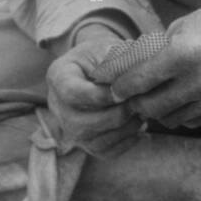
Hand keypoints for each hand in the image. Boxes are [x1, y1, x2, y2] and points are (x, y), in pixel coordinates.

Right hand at [46, 28, 142, 156]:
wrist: (99, 68)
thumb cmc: (104, 55)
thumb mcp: (106, 48)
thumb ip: (115, 62)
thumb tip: (130, 82)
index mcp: (58, 77)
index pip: (72, 93)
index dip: (98, 96)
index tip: (123, 91)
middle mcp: (58, 107)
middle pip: (80, 124)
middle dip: (114, 116)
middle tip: (137, 104)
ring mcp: (70, 129)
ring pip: (94, 142)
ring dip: (123, 130)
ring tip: (142, 114)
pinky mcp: (86, 143)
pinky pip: (105, 152)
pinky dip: (126, 142)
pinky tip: (140, 126)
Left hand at [109, 0, 200, 128]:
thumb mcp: (182, 26)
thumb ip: (156, 52)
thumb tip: (127, 70)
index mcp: (184, 55)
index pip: (139, 82)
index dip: (120, 88)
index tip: (113, 88)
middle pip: (152, 108)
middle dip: (136, 103)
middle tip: (131, 97)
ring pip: (173, 119)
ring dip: (159, 111)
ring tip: (156, 98)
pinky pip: (196, 120)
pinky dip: (182, 114)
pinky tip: (181, 100)